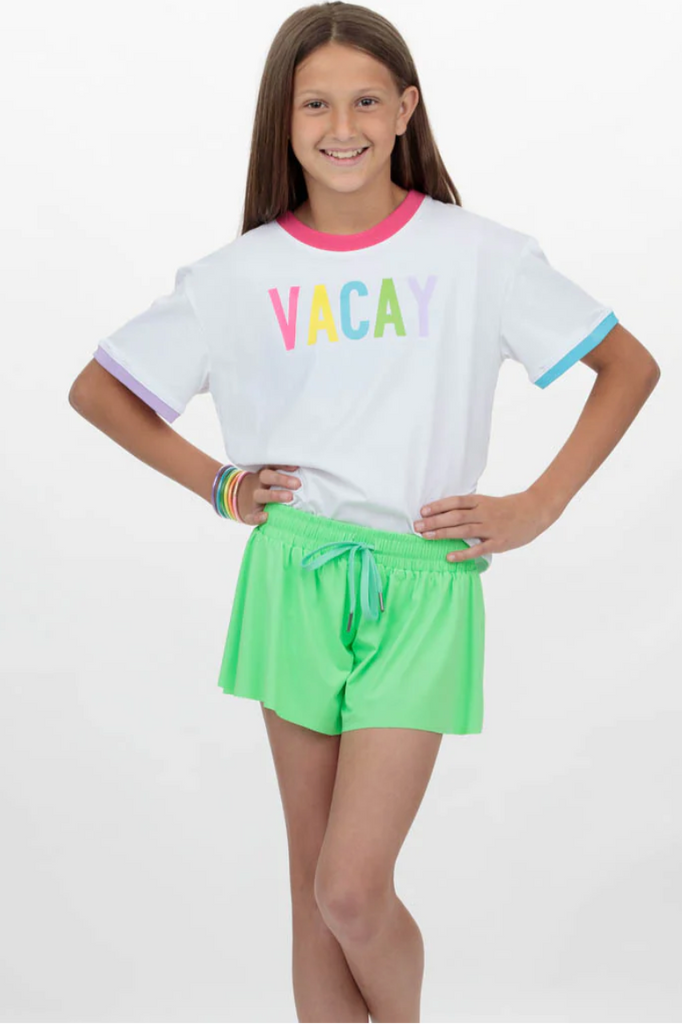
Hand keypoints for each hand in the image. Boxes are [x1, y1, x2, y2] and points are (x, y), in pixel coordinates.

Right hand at [237, 464, 301, 524]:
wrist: (238, 501)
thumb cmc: (263, 490)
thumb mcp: (269, 481)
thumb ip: (285, 480)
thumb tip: (309, 479)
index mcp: (264, 475)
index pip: (272, 466)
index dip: (283, 465)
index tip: (296, 467)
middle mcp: (258, 484)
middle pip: (266, 477)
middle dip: (282, 479)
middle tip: (297, 484)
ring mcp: (252, 499)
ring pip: (261, 495)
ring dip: (275, 495)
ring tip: (290, 497)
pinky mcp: (248, 514)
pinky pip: (252, 515)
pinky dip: (258, 517)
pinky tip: (266, 517)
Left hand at [413, 490, 554, 562]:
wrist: (536, 511)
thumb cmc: (509, 507)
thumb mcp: (489, 502)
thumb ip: (471, 508)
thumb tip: (447, 513)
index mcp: (481, 501)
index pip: (456, 501)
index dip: (439, 505)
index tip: (423, 510)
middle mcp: (484, 513)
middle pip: (455, 516)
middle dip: (434, 521)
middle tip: (416, 525)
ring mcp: (491, 528)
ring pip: (463, 530)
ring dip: (442, 534)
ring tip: (426, 536)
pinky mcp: (498, 542)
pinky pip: (478, 549)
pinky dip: (463, 554)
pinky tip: (449, 557)